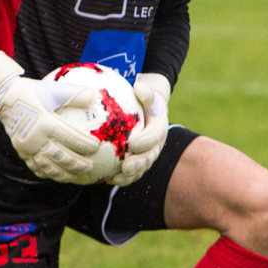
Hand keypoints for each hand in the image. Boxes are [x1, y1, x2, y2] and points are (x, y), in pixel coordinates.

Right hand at [0, 48, 100, 183]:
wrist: (5, 98)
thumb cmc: (33, 92)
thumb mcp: (52, 89)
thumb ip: (73, 94)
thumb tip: (93, 96)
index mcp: (45, 123)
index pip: (70, 138)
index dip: (85, 145)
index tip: (97, 147)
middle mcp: (36, 138)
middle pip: (62, 157)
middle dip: (78, 164)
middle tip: (92, 166)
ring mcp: (27, 148)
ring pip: (49, 166)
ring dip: (65, 173)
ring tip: (78, 175)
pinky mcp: (21, 152)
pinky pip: (36, 167)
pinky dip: (49, 173)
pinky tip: (60, 175)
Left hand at [113, 72, 170, 186]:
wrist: (148, 111)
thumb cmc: (144, 100)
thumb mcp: (147, 93)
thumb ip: (145, 91)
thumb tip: (139, 87)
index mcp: (160, 126)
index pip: (156, 135)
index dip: (147, 141)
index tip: (133, 143)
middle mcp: (157, 144)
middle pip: (150, 156)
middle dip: (139, 163)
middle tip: (125, 166)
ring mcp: (148, 154)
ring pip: (141, 167)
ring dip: (130, 175)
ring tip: (116, 178)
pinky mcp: (139, 161)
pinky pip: (132, 172)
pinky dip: (122, 178)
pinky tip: (107, 180)